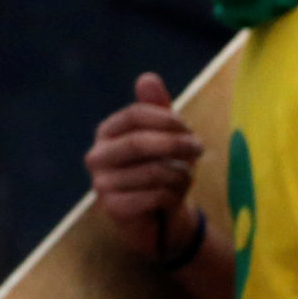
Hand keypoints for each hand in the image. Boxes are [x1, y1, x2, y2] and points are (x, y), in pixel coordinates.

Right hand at [87, 71, 204, 262]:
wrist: (159, 221)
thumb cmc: (162, 173)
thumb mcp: (164, 139)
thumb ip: (157, 109)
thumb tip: (148, 77)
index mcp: (107, 133)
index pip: (134, 114)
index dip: (166, 118)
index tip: (189, 127)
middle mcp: (97, 156)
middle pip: (139, 142)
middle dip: (176, 144)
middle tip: (200, 148)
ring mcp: (102, 184)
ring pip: (153, 172)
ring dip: (180, 175)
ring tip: (184, 178)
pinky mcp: (114, 209)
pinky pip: (155, 195)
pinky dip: (174, 196)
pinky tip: (173, 199)